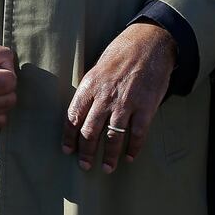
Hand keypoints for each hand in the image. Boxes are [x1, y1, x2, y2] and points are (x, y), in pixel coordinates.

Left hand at [62, 22, 175, 173]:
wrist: (148, 45)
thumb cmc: (120, 57)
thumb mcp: (97, 70)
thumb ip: (90, 92)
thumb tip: (81, 114)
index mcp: (89, 87)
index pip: (73, 117)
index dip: (69, 136)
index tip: (67, 150)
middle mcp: (105, 97)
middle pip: (90, 131)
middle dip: (86, 152)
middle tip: (84, 166)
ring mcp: (126, 103)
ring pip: (113, 137)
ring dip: (109, 155)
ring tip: (107, 168)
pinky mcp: (146, 107)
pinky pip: (137, 134)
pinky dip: (133, 148)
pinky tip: (129, 157)